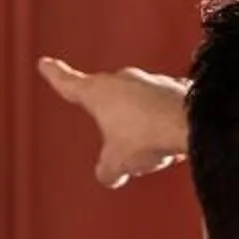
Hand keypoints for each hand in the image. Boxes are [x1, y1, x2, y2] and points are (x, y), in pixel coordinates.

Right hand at [38, 57, 189, 186]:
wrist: (193, 124)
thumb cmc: (147, 136)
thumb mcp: (116, 163)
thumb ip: (107, 170)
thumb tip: (108, 176)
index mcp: (98, 92)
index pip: (69, 83)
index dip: (55, 75)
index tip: (45, 63)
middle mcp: (122, 80)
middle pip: (108, 99)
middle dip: (112, 120)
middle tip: (121, 144)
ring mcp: (151, 81)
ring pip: (139, 105)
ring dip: (143, 125)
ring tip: (154, 150)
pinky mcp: (177, 89)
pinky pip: (165, 107)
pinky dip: (166, 122)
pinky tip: (172, 139)